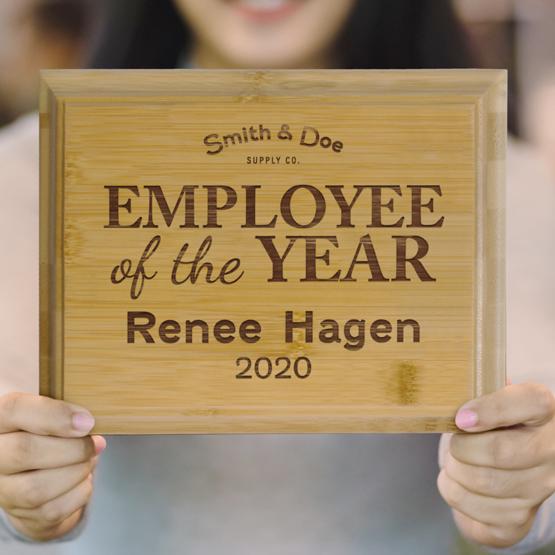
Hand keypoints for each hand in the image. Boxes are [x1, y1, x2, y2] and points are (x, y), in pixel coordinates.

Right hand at [0, 392, 105, 540]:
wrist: (40, 470)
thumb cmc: (50, 433)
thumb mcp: (53, 412)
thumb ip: (64, 411)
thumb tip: (85, 422)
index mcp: (1, 419)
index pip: (15, 410)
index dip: (55, 415)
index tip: (87, 422)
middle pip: (25, 451)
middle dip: (73, 448)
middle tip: (96, 443)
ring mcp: (2, 490)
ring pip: (37, 488)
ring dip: (77, 472)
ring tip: (89, 460)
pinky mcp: (21, 516)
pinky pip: (53, 510)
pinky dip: (79, 492)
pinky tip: (83, 479)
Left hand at [437, 382, 554, 547]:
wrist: (504, 467)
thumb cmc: (491, 424)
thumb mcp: (490, 399)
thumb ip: (477, 390)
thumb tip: (452, 389)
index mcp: (544, 411)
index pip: (531, 402)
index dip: (492, 410)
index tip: (461, 418)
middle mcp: (551, 451)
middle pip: (500, 451)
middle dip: (462, 446)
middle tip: (453, 442)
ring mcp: (540, 489)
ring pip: (483, 482)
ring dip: (454, 469)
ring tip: (454, 461)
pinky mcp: (519, 518)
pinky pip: (474, 507)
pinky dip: (452, 491)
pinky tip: (457, 481)